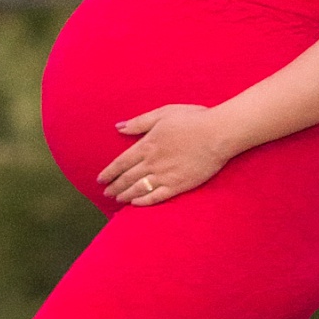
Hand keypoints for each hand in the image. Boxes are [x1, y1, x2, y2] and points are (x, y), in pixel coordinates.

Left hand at [97, 105, 233, 205]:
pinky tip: (136, 204)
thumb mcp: (162, 114)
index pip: (121, 162)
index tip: (100, 179)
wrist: (217, 134)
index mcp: (147, 145)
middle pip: (127, 178)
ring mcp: (165, 176)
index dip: (109, 172)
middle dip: (115, 186)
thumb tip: (119, 127)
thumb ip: (139, 122)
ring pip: (139, 189)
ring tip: (118, 200)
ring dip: (125, 195)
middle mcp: (152, 163)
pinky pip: (156, 197)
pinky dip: (144, 202)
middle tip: (106, 193)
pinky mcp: (179, 185)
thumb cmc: (192, 119)